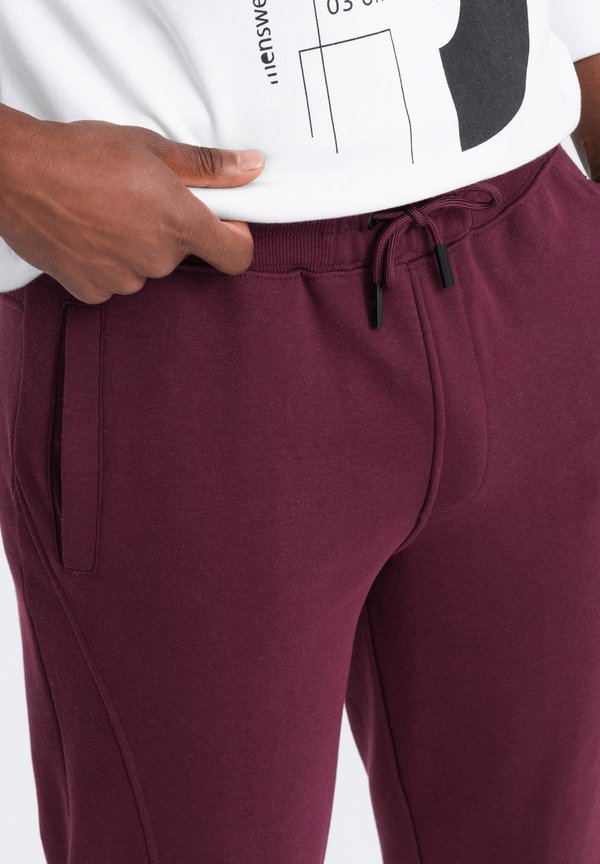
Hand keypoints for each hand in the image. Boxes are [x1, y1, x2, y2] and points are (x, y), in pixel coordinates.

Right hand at [0, 111, 264, 303]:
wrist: (16, 174)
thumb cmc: (80, 154)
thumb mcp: (151, 147)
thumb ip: (206, 166)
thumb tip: (249, 167)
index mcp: (180, 224)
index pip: (236, 255)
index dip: (235, 238)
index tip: (224, 222)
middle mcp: (157, 260)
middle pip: (182, 255)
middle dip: (169, 230)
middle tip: (139, 198)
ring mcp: (124, 280)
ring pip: (146, 268)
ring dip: (135, 246)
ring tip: (105, 212)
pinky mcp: (94, 291)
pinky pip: (114, 280)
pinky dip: (106, 262)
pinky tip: (87, 233)